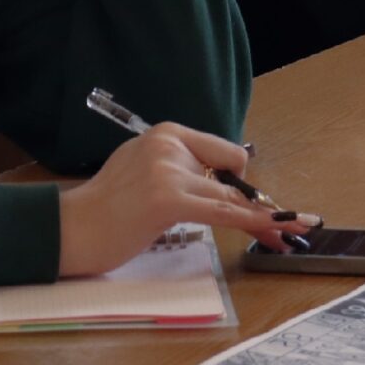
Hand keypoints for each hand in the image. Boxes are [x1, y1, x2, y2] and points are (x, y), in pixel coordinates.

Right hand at [58, 123, 286, 276]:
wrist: (72, 228)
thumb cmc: (107, 208)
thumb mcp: (145, 170)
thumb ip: (181, 169)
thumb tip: (221, 184)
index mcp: (168, 133)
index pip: (226, 153)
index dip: (241, 183)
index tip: (255, 207)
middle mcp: (171, 144)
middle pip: (234, 175)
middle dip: (260, 203)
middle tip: (292, 223)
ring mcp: (169, 170)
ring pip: (233, 197)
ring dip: (265, 218)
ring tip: (292, 231)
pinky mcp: (167, 199)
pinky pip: (222, 212)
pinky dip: (252, 223)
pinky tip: (273, 231)